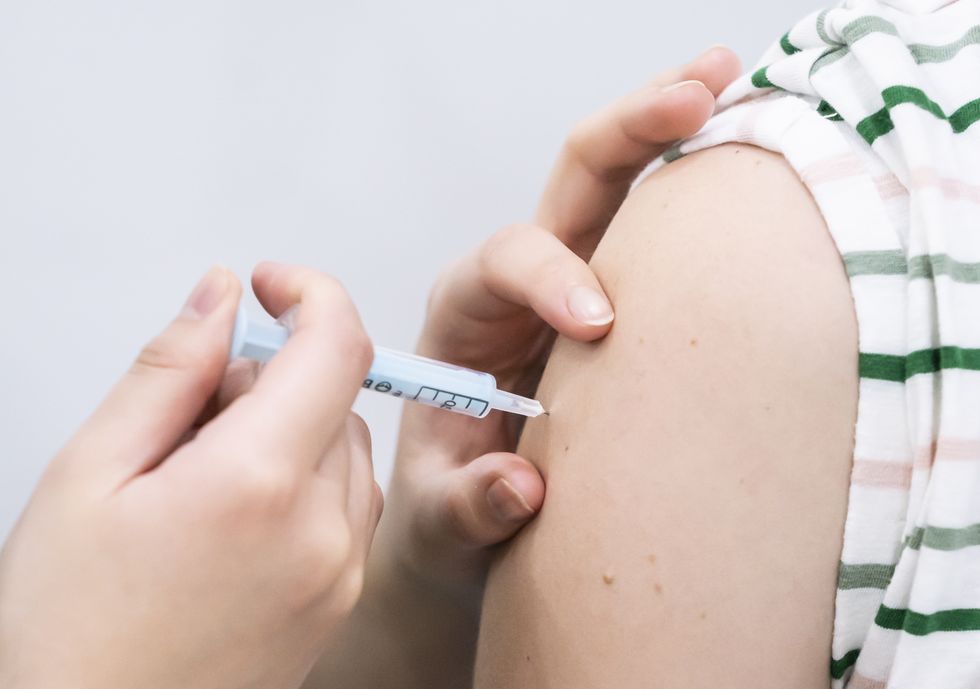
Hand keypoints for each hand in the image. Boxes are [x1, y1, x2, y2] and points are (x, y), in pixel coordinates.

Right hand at [0, 263, 382, 688]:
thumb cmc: (65, 632)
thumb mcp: (89, 475)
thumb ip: (169, 371)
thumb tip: (220, 297)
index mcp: (257, 484)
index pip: (336, 347)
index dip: (311, 294)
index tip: (272, 286)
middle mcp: (320, 531)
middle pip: (336, 398)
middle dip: (274, 379)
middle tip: (190, 419)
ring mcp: (338, 574)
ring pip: (346, 450)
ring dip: (291, 432)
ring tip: (203, 480)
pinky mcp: (338, 603)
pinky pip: (349, 507)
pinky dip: (306, 482)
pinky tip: (236, 517)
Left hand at [304, 47, 741, 688]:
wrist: (465, 530)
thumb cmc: (444, 519)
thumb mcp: (438, 526)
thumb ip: (464, 508)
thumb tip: (521, 490)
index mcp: (464, 319)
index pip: (504, 263)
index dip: (550, 277)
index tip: (600, 323)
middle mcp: (522, 285)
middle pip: (572, 183)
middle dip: (629, 133)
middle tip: (698, 91)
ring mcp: (579, 284)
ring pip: (620, 185)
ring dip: (670, 128)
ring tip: (725, 77)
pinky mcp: (626, 303)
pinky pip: (659, 231)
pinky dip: (699, 183)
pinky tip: (747, 151)